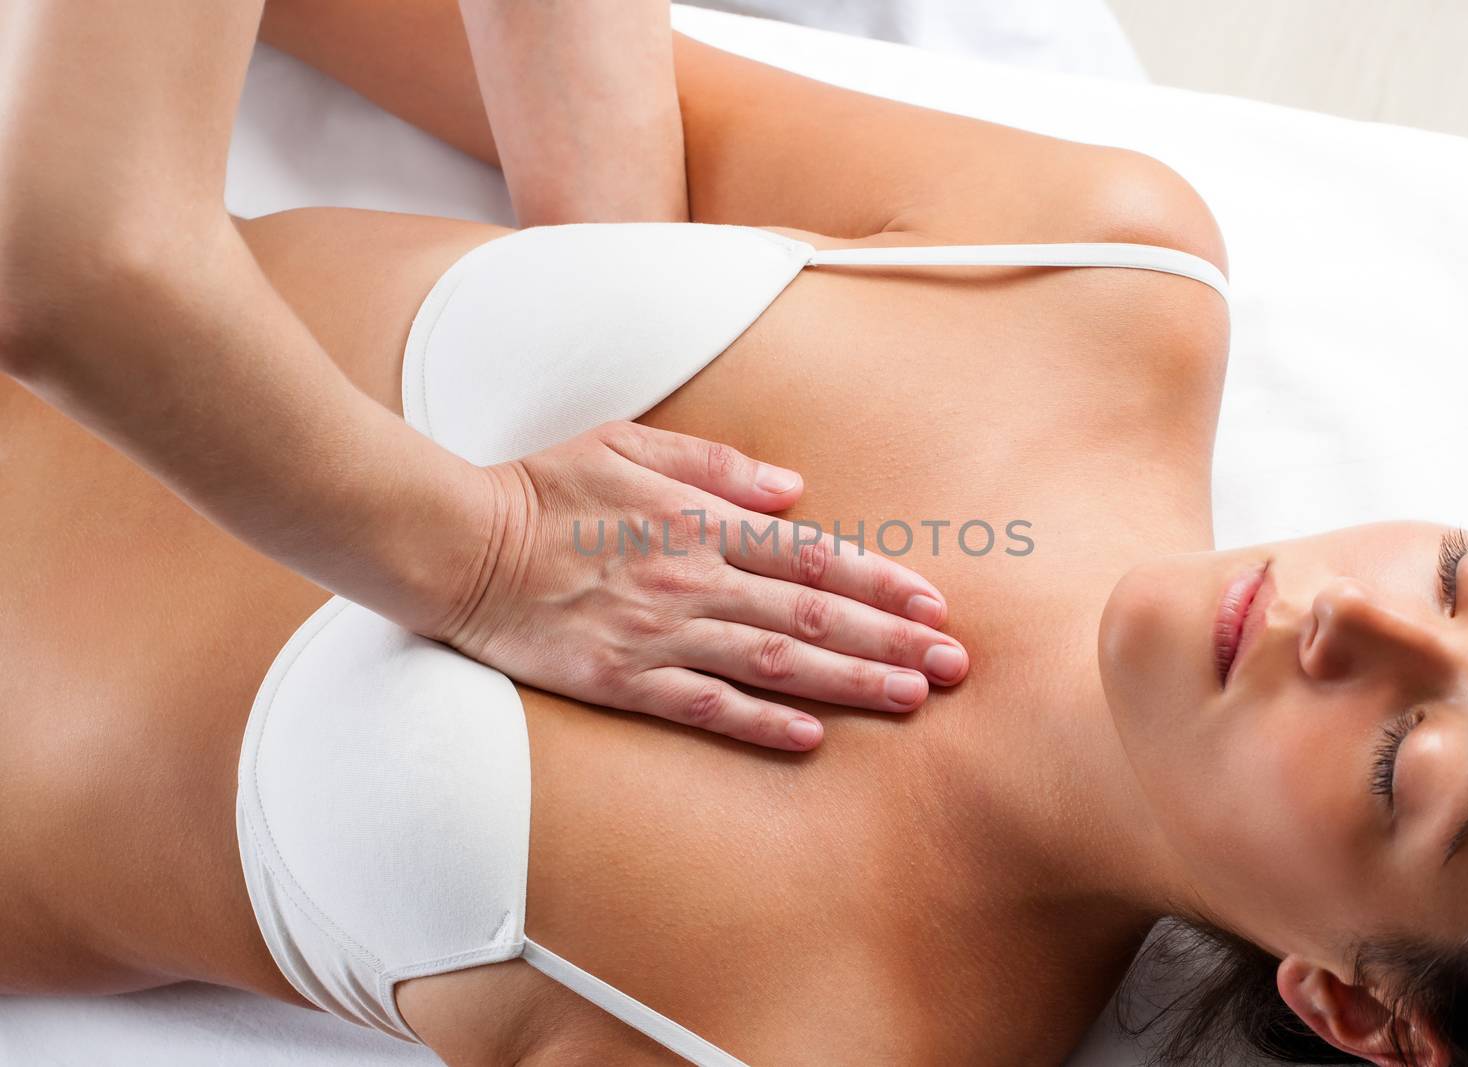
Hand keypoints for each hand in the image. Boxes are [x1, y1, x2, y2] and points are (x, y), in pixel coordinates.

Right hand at [428, 421, 968, 749]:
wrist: (456, 542)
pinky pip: (702, 705)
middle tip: (954, 664)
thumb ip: (715, 464)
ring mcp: (657, 631)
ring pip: (773, 662)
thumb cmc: (542, 486)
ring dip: (848, 681)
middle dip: (891, 639)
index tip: (935, 604)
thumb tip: (794, 490)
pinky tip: (809, 738)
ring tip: (910, 699)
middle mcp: (692, 576)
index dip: (881, 581)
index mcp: (699, 519)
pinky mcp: (619, 678)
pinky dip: (758, 722)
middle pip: (812, 614)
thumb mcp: (627, 443)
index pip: (814, 555)